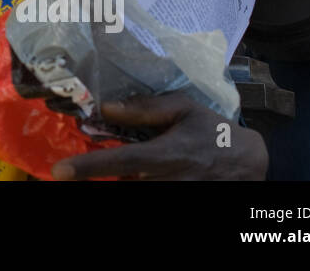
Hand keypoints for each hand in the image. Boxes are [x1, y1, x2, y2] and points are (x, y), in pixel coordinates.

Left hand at [51, 93, 267, 180]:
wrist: (249, 164)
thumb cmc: (213, 131)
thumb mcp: (184, 109)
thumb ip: (144, 108)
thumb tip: (106, 106)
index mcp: (166, 154)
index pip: (120, 161)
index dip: (88, 167)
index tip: (60, 170)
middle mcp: (167, 180)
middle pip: (121, 184)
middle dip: (102, 176)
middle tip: (91, 166)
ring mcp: (174, 196)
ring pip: (132, 192)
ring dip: (122, 180)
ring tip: (120, 167)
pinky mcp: (179, 204)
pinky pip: (146, 197)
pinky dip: (136, 184)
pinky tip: (139, 173)